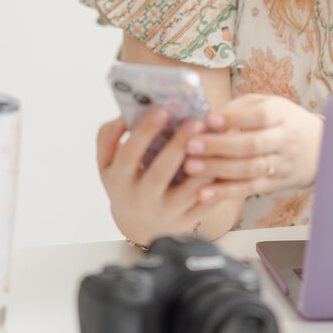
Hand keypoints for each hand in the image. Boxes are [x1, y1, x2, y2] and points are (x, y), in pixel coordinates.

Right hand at [96, 108, 212, 245]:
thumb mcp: (107, 162)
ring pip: (188, 191)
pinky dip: (217, 183)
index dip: (145, 131)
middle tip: (196, 120)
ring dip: (204, 165)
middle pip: (160, 172)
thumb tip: (124, 114)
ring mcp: (164, 213)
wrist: (138, 223)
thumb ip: (108, 136)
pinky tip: (225, 160)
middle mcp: (140, 200)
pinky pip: (205, 202)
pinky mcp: (185, 221)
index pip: (130, 154)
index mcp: (118, 181)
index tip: (163, 109)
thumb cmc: (125, 182)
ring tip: (216, 139)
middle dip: (178, 145)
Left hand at [181, 95, 323, 203]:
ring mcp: (281, 164)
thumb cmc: (284, 121)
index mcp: (282, 113)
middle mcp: (284, 139)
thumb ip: (239, 107)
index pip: (261, 116)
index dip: (235, 118)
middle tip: (190, 145)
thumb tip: (208, 118)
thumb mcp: (268, 104)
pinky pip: (249, 189)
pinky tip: (202, 193)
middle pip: (253, 144)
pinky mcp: (274, 184)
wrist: (322, 148)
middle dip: (219, 146)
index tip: (210, 120)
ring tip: (190, 167)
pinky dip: (225, 193)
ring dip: (218, 170)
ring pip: (250, 169)